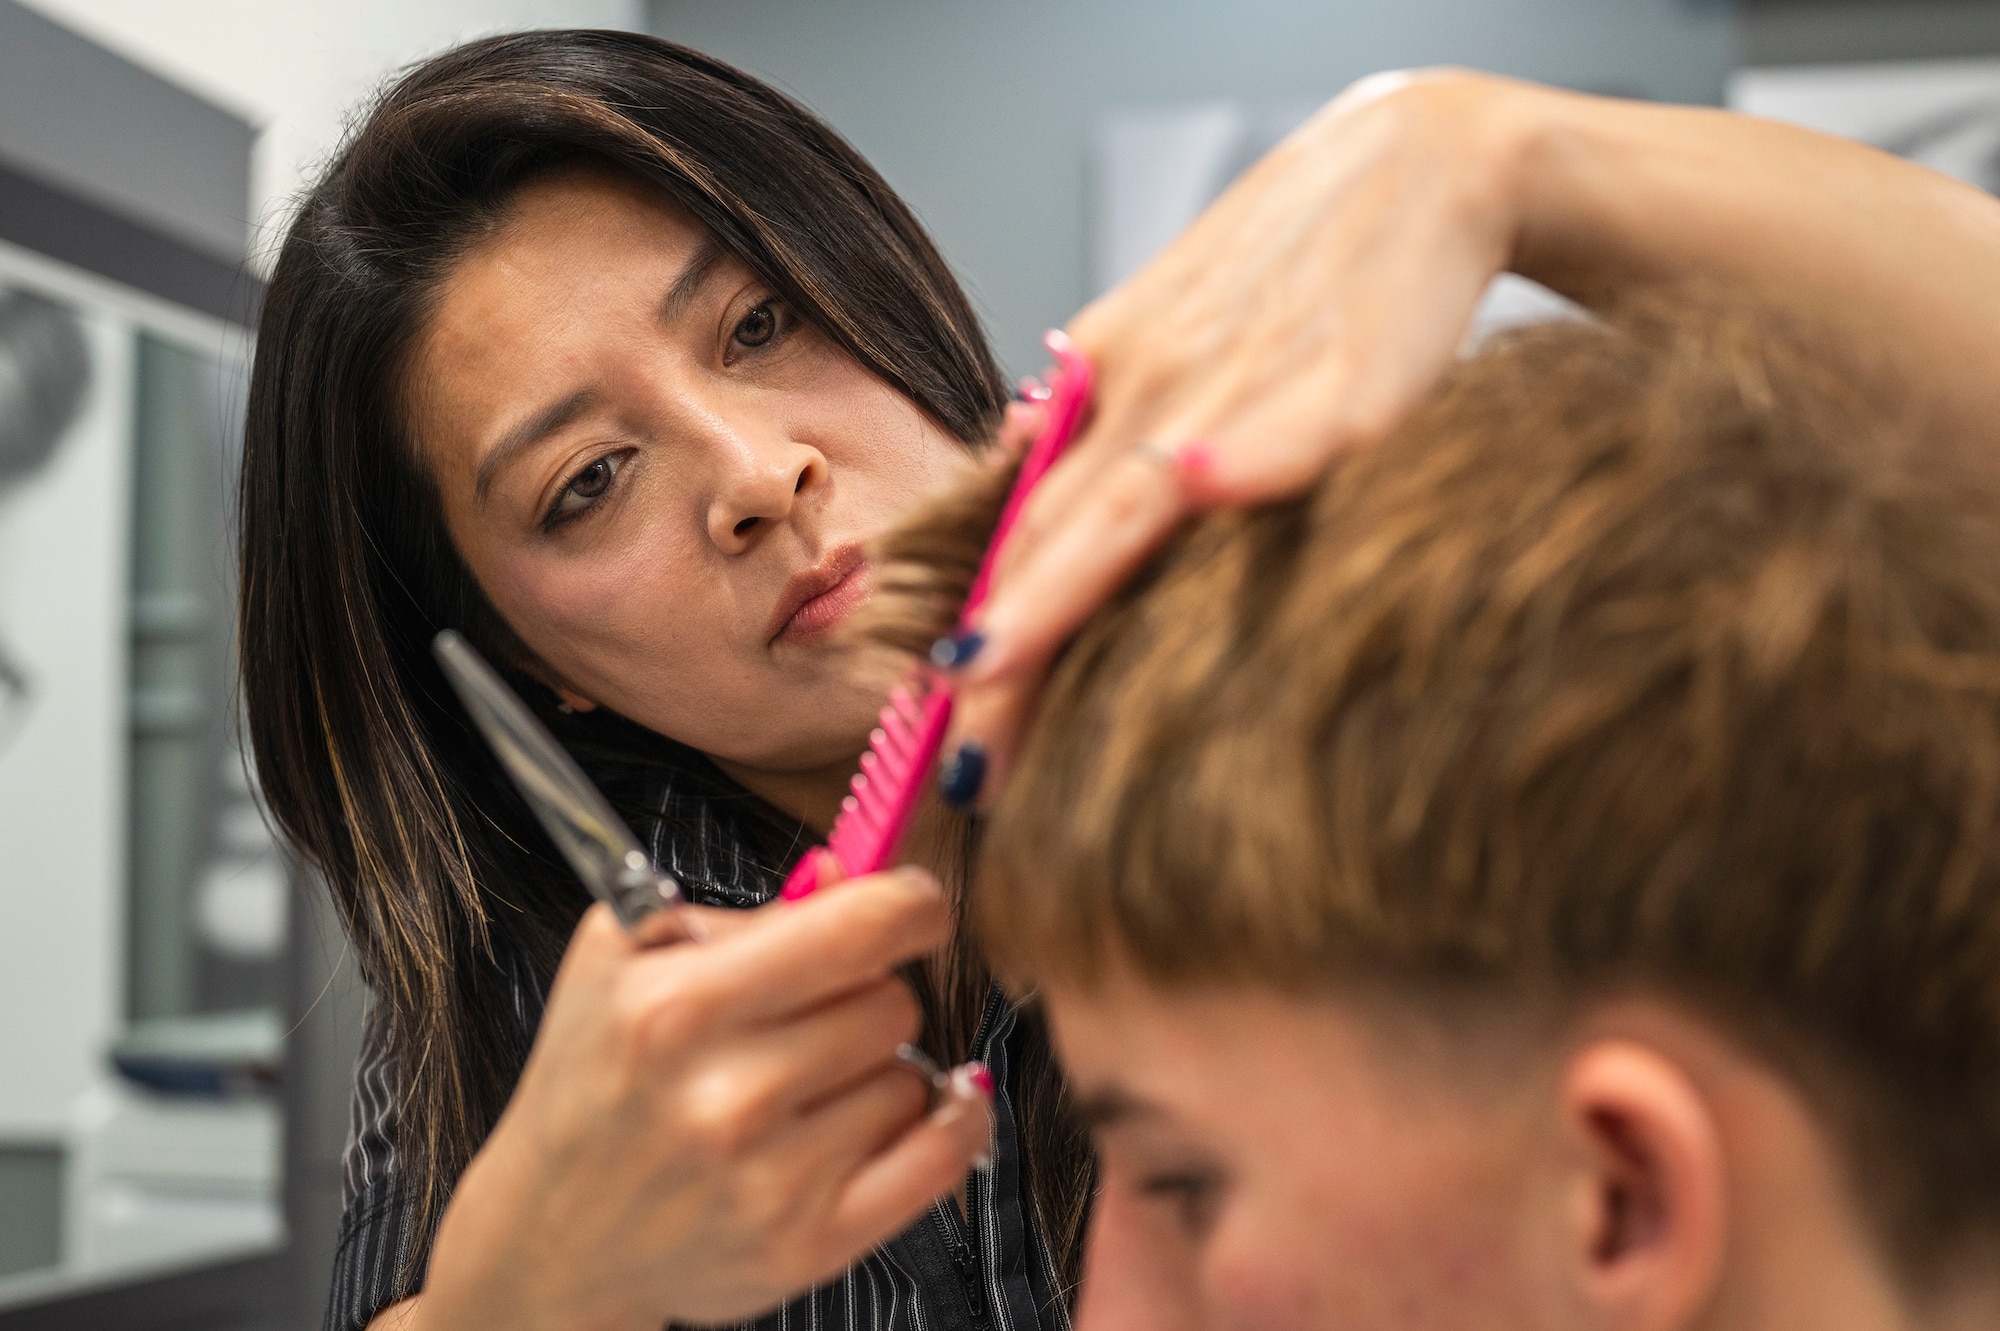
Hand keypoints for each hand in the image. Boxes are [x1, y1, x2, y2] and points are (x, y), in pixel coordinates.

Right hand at [414, 873, 993, 1330]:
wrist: (552, 1235)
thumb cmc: (593, 1082)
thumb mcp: (624, 958)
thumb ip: (742, 910)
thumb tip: (848, 874)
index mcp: (678, 1008)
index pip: (859, 927)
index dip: (909, 903)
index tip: (913, 904)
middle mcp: (727, 1097)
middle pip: (892, 1003)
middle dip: (865, 995)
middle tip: (812, 1017)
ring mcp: (771, 1181)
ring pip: (911, 1077)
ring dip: (876, 1072)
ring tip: (806, 1089)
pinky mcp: (809, 1245)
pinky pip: (940, 1158)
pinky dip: (948, 1124)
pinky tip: (921, 1108)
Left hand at [943, 70, 1539, 794]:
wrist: (1421, 163)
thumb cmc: (1293, 264)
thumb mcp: (1163, 324)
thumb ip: (1095, 408)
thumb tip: (1016, 473)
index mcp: (1106, 377)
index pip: (1023, 523)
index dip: (977, 620)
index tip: (936, 715)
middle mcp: (1151, 385)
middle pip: (1053, 533)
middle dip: (993, 649)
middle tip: (949, 754)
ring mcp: (1239, 383)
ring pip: (1129, 501)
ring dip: (1053, 589)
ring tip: (988, 671)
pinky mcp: (1343, 380)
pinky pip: (1285, 432)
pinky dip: (1241, 463)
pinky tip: (1201, 495)